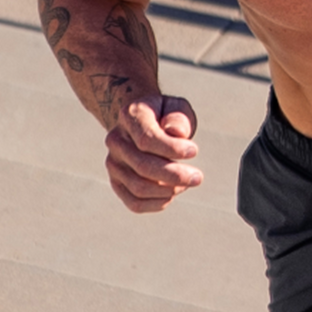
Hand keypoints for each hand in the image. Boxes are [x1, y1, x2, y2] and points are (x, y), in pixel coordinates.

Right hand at [105, 95, 202, 212]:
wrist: (143, 125)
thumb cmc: (165, 116)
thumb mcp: (176, 107)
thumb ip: (178, 117)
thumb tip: (176, 133)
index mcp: (130, 116)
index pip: (146, 139)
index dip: (172, 149)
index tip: (194, 151)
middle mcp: (116, 141)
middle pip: (143, 166)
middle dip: (175, 175)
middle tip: (197, 177)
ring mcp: (113, 164)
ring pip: (139, 188)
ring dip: (169, 190)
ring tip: (186, 182)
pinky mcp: (117, 183)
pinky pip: (135, 203)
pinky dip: (158, 203)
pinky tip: (173, 192)